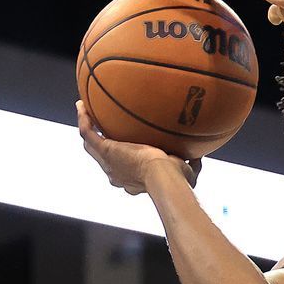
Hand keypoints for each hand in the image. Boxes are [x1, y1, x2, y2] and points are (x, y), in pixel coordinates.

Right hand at [77, 101, 200, 194]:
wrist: (165, 176)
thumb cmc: (178, 179)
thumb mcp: (187, 170)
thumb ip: (191, 161)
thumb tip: (200, 153)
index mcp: (132, 179)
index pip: (123, 168)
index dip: (122, 157)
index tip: (125, 145)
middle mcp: (116, 173)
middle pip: (101, 157)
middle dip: (99, 142)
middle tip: (97, 126)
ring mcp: (108, 163)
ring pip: (90, 144)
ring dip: (86, 126)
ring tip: (84, 110)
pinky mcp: (105, 151)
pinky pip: (87, 132)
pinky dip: (83, 119)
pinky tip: (83, 105)